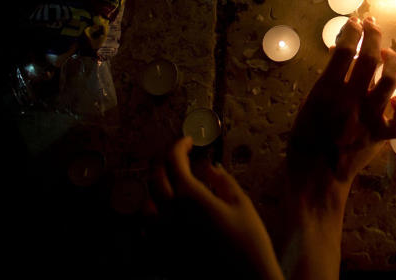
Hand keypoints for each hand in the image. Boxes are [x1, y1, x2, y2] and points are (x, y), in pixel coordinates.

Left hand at [152, 136, 282, 279]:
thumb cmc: (249, 245)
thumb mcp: (242, 205)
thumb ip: (222, 181)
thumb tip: (209, 168)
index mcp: (190, 197)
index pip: (173, 160)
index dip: (179, 145)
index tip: (188, 141)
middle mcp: (170, 215)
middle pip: (155, 178)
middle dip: (165, 162)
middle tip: (178, 157)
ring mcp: (164, 237)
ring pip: (146, 204)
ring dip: (157, 190)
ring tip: (173, 187)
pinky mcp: (164, 254)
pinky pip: (147, 231)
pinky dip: (153, 218)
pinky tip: (166, 217)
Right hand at [287, 16, 395, 206]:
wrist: (315, 179)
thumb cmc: (305, 140)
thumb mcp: (308, 104)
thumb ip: (326, 79)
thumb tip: (340, 50)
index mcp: (328, 91)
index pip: (346, 49)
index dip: (351, 30)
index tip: (353, 21)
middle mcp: (352, 100)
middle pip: (370, 58)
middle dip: (373, 35)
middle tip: (372, 25)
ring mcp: (369, 118)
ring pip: (391, 80)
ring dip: (392, 61)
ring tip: (387, 53)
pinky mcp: (381, 136)